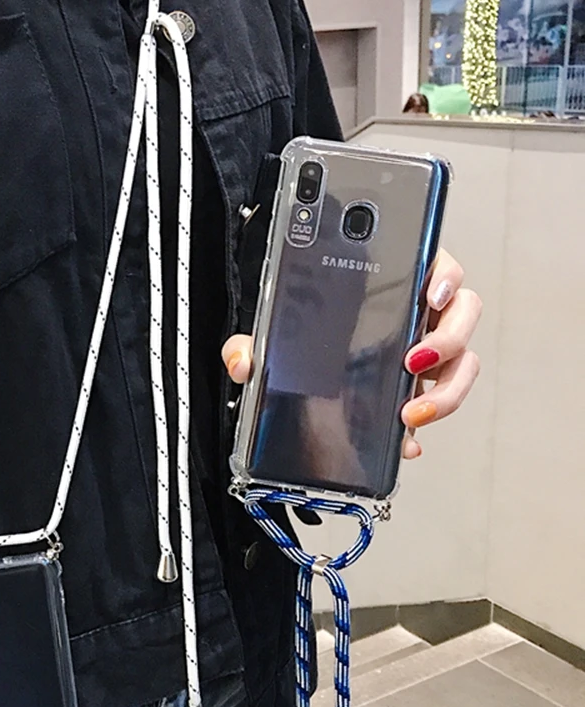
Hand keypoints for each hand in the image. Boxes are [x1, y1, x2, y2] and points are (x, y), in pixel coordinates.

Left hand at [220, 248, 482, 460]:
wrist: (306, 391)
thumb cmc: (301, 342)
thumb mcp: (272, 338)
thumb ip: (252, 344)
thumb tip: (243, 361)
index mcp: (395, 284)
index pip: (435, 264)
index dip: (444, 276)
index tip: (430, 295)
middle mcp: (421, 315)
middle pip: (463, 314)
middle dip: (447, 340)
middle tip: (414, 361)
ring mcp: (429, 352)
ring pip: (463, 362)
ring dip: (447, 390)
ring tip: (411, 413)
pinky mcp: (424, 389)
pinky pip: (441, 403)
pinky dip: (428, 424)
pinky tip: (406, 442)